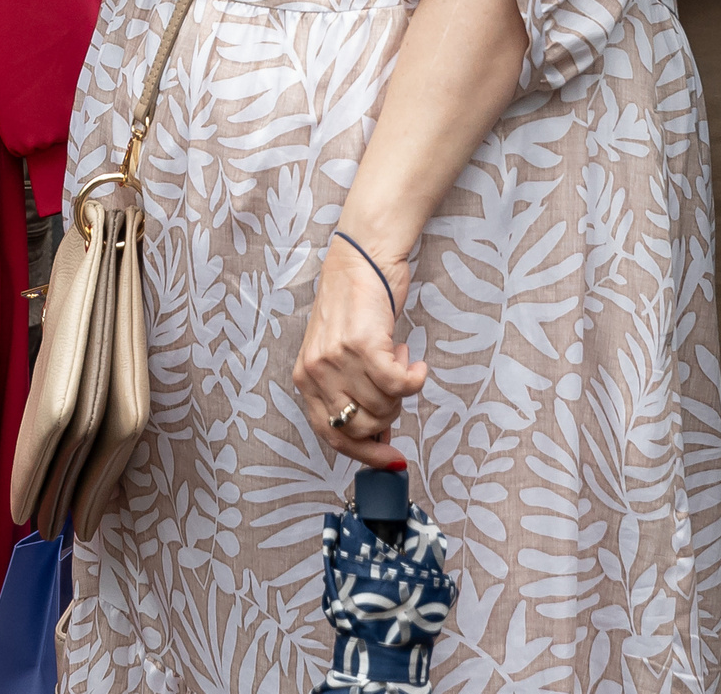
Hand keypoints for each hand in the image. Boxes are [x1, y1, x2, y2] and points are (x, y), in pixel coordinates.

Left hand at [293, 234, 426, 470]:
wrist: (360, 259)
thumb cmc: (353, 306)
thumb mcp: (341, 356)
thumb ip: (353, 394)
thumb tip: (380, 437)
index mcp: (304, 379)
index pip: (331, 436)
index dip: (364, 454)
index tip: (391, 461)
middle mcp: (316, 372)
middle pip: (363, 427)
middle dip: (389, 414)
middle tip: (394, 384)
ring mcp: (338, 359)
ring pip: (384, 406)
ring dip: (401, 390)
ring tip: (398, 358)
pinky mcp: (364, 345)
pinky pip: (399, 385)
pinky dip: (415, 379)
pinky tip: (415, 364)